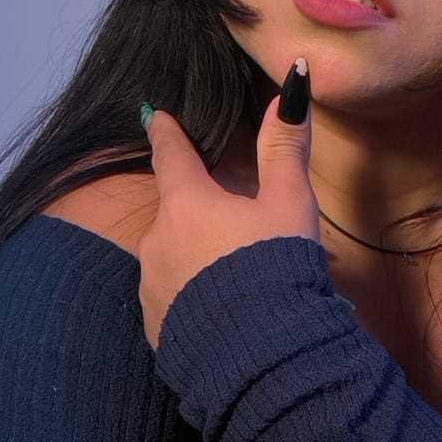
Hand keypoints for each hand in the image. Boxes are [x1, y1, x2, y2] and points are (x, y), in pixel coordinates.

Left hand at [135, 57, 320, 350]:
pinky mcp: (155, 327)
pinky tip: (224, 313)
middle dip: (199, 213)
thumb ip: (284, 148)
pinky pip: (174, 300)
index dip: (166, 133)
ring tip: (238, 279)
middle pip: (176, 212)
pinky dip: (193, 297)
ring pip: (172, 258)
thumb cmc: (275, 267)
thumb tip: (291, 86)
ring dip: (197, 259)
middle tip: (237, 227)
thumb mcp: (289, 205)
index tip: (154, 116)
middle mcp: (156, 240)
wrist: (261, 354)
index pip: (171, 155)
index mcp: (186, 203)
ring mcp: (151, 286)